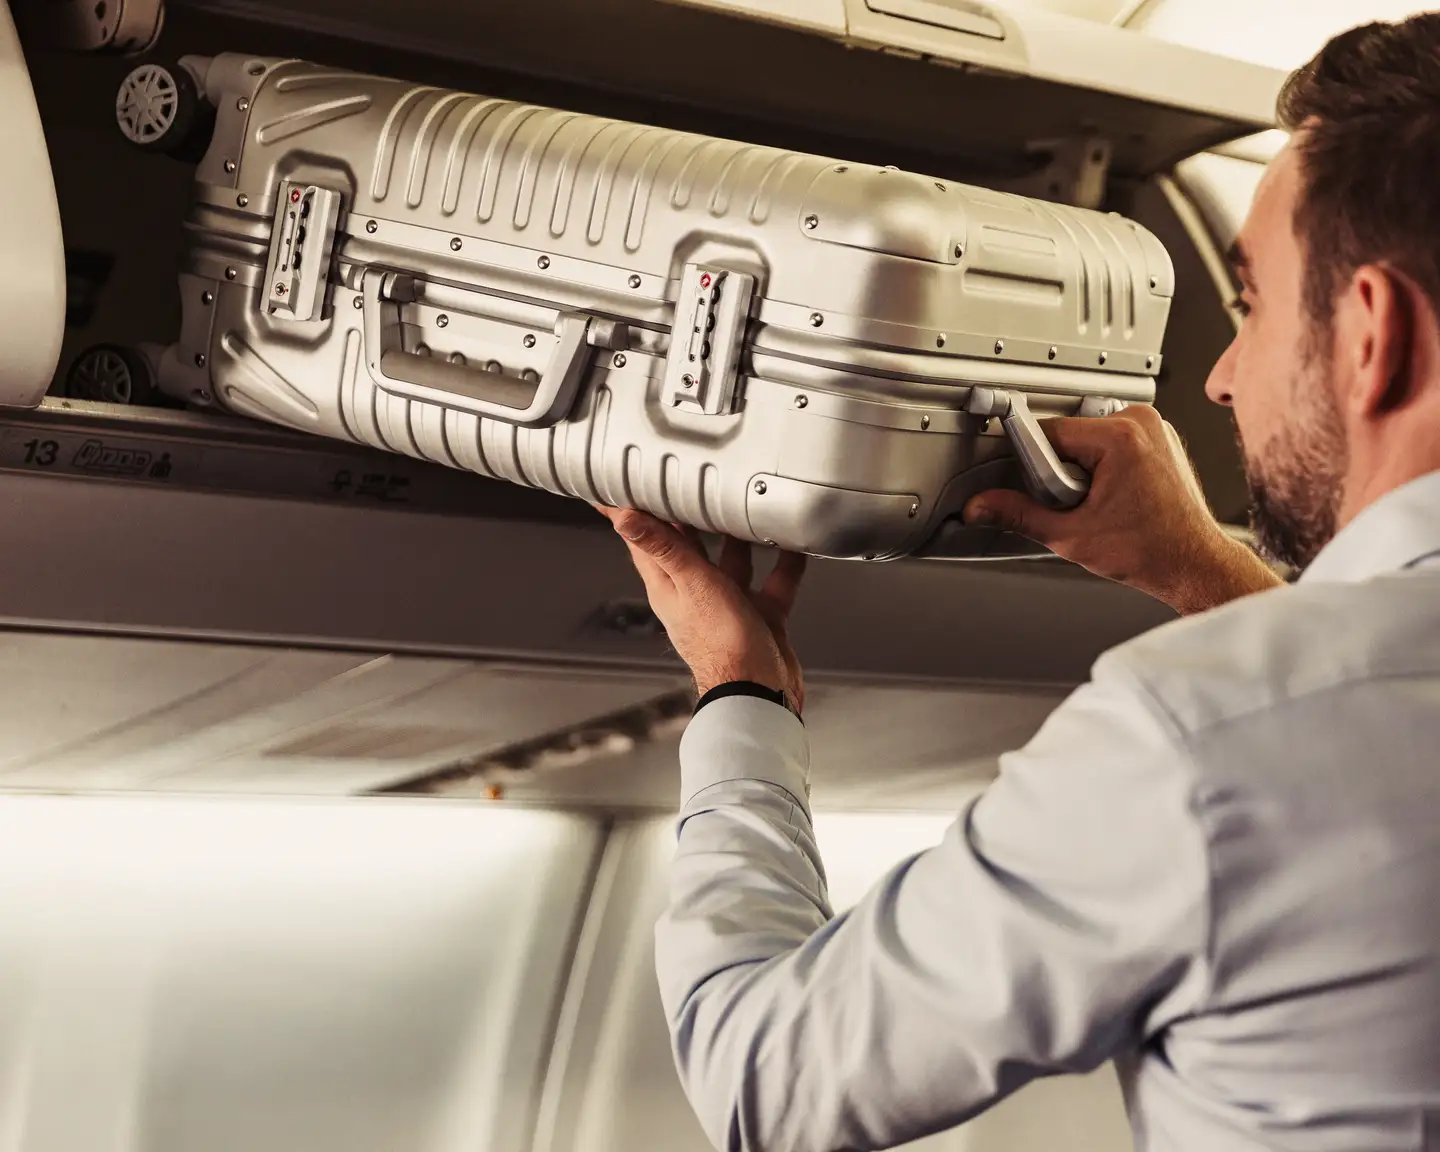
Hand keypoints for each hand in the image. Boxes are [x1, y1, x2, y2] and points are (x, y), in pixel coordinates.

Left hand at [597, 508, 807, 708]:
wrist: (761, 692)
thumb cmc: (722, 648)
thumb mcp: (692, 585)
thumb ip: (664, 548)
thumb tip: (625, 520)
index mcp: (669, 586)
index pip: (642, 541)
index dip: (632, 514)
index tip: (623, 490)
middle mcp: (696, 592)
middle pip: (688, 543)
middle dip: (690, 514)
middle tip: (691, 480)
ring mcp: (729, 604)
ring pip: (733, 558)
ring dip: (740, 535)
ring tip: (749, 504)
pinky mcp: (760, 614)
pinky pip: (774, 580)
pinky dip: (786, 562)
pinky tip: (795, 544)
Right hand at [964, 406, 1282, 614]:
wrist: (1195, 564)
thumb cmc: (1152, 551)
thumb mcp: (1070, 536)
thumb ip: (1019, 515)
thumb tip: (983, 506)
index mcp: (1120, 436)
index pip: (1049, 433)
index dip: (1035, 467)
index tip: (1041, 491)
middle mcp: (1141, 422)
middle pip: (1070, 435)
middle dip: (1062, 471)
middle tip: (1082, 505)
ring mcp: (1155, 428)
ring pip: (1089, 439)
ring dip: (1082, 468)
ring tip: (1101, 503)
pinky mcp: (1159, 439)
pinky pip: (1111, 442)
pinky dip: (1103, 465)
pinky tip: (1116, 496)